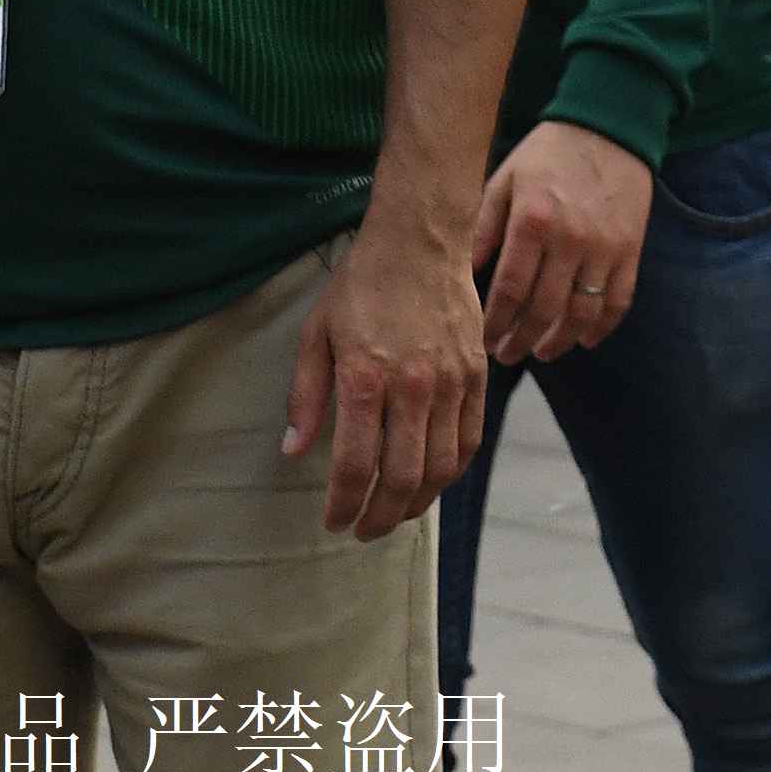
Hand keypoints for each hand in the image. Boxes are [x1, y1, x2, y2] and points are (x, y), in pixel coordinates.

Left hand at [284, 216, 488, 538]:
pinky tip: (433, 481)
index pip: (354, 465)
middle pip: (401, 477)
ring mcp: (451, 382)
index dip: (342, 504)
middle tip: (363, 531)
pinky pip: (469, 438)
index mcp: (364, 378)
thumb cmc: (361, 285)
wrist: (420, 240)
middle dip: (379, 517)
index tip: (333, 521)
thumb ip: (306, 396)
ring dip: (416, 503)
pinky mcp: (476, 373)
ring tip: (396, 515)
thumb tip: (294, 451)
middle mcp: (412, 386)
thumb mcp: (316, 335)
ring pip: (439, 466)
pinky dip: (452, 470)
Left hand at [471, 120, 655, 363]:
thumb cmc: (547, 155)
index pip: (509, 290)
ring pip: (581, 314)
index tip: (482, 342)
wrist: (609, 126)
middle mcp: (571, 238)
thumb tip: (459, 276)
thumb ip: (482, 229)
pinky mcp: (631, 250)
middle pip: (543, 310)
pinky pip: (618, 301)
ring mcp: (605, 247)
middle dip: (520, 341)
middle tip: (506, 355)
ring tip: (541, 354)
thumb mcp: (504, 181)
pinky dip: (601, 328)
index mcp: (533, 221)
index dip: (494, 324)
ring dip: (559, 342)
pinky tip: (584, 341)